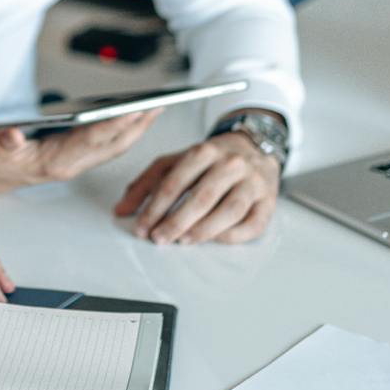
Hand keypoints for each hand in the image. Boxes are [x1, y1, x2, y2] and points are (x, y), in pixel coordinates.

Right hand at [0, 109, 158, 202]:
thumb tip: (12, 135)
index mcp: (50, 162)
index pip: (91, 140)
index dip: (116, 124)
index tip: (138, 110)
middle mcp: (64, 166)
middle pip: (109, 146)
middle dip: (136, 127)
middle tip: (159, 105)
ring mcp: (67, 165)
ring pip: (109, 149)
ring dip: (133, 131)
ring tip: (152, 110)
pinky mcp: (66, 160)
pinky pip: (101, 149)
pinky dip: (118, 134)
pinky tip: (127, 121)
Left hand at [114, 131, 279, 244]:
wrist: (255, 148)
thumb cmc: (213, 159)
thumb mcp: (177, 161)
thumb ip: (147, 183)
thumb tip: (121, 210)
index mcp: (204, 151)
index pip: (175, 182)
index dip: (155, 208)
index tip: (142, 227)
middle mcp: (231, 164)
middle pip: (202, 197)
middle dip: (177, 222)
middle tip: (160, 238)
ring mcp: (253, 182)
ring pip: (230, 210)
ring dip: (204, 229)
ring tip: (184, 241)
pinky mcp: (268, 201)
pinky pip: (252, 223)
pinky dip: (232, 235)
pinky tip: (214, 240)